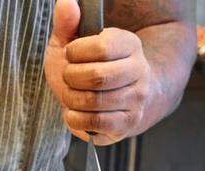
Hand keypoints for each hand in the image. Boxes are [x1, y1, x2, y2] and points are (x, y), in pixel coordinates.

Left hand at [45, 0, 152, 144]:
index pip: (101, 47)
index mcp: (129, 44)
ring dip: (71, 100)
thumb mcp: (75, 44)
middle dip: (71, 79)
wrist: (121, 100)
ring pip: (93, 102)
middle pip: (96, 77)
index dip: (75, 53)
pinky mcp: (128, 123)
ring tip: (72, 96)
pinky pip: (94, 123)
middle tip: (69, 78)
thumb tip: (66, 2)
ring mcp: (136, 99)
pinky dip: (75, 119)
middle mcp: (139, 71)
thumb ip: (68, 23)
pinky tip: (75, 113)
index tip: (72, 55)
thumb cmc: (91, 69)